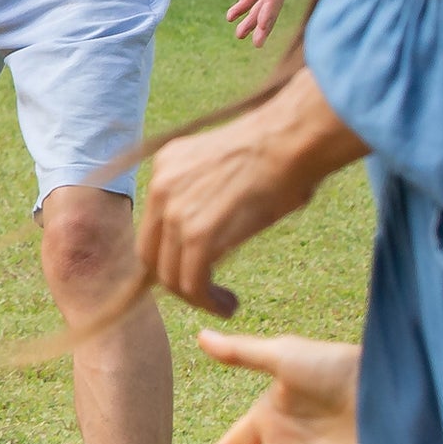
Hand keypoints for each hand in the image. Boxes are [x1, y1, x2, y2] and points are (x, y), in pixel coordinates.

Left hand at [135, 70, 364, 314]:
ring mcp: (174, 209)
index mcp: (165, 167)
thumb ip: (204, 196)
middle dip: (176, 282)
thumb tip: (211, 233)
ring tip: (224, 303)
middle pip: (150, 254)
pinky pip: (191, 280)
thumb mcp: (225, 168)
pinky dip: (208, 301)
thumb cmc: (278, 150)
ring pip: (169, 274)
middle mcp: (160, 186)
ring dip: (196, 297)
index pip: (151, 225)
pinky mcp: (197, 232)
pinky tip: (229, 305)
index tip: (193, 271)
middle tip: (205, 294)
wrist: (292, 138)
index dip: (168, 256)